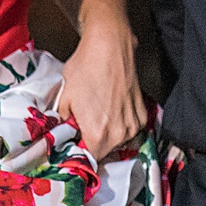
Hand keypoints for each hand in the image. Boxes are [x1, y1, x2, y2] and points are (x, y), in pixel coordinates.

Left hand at [56, 4, 145, 158]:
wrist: (109, 46)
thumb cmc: (86, 68)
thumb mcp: (65, 99)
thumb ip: (66, 122)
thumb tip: (67, 132)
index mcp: (98, 135)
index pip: (88, 159)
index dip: (80, 153)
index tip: (75, 146)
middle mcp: (119, 134)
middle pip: (104, 152)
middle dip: (93, 143)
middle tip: (84, 128)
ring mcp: (132, 125)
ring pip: (117, 141)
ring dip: (108, 134)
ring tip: (99, 115)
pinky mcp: (141, 114)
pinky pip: (129, 128)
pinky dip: (120, 123)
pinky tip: (111, 109)